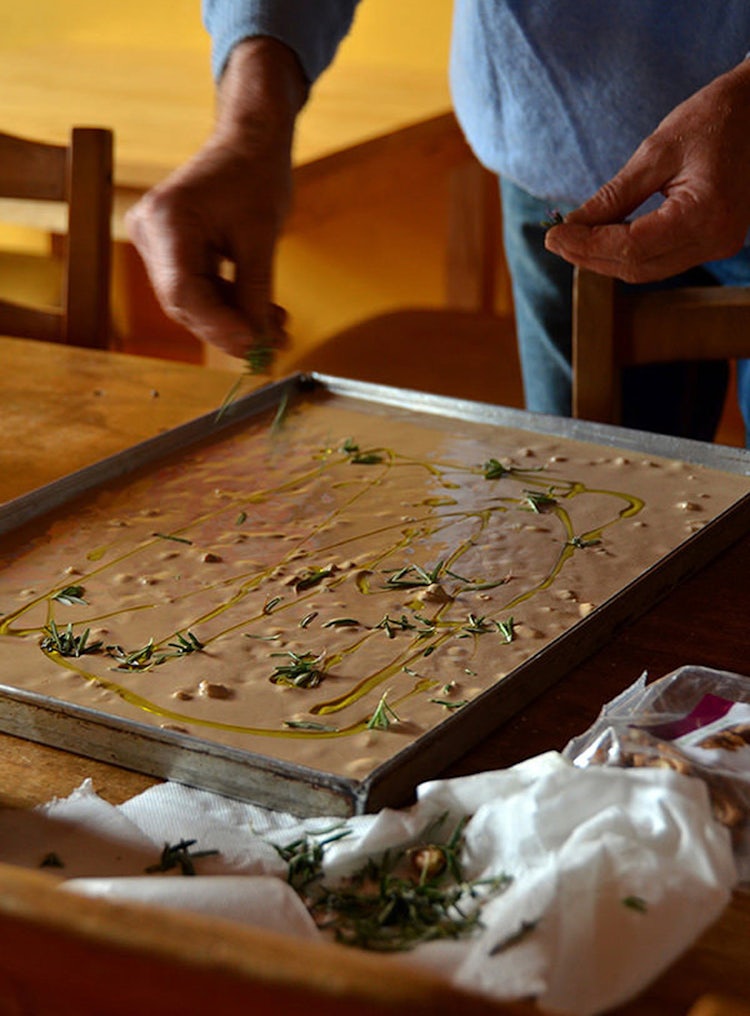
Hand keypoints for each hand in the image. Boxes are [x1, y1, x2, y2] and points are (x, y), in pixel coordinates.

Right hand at [126, 38, 307, 359]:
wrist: (250, 139)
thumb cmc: (256, 173)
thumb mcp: (262, 237)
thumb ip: (255, 291)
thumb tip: (258, 342)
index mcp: (167, 219)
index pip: (183, 291)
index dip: (219, 326)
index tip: (256, 345)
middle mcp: (151, 232)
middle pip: (187, 302)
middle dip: (232, 329)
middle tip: (273, 348)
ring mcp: (157, 242)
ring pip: (195, 302)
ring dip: (236, 321)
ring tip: (278, 332)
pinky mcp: (171, 250)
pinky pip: (199, 289)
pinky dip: (232, 305)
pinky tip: (264, 315)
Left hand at [545, 60, 749, 282]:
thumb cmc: (713, 118)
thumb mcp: (656, 151)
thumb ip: (614, 196)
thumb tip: (571, 225)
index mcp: (705, 214)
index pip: (632, 247)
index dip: (587, 246)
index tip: (552, 235)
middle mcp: (716, 239)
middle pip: (638, 266)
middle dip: (591, 256)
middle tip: (555, 240)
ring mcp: (719, 245)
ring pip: (648, 269)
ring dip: (606, 259)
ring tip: (571, 240)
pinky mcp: (714, 242)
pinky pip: (662, 259)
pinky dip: (628, 253)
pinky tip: (601, 239)